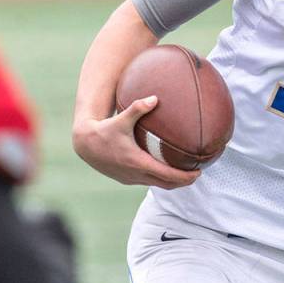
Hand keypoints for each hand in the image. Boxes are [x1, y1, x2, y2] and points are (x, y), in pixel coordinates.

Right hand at [72, 96, 199, 189]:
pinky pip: (148, 181)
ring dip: (172, 181)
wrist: (84, 145)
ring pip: (157, 184)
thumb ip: (138, 108)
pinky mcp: (126, 179)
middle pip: (167, 184)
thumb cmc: (104, 130)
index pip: (168, 175)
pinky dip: (160, 179)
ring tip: (186, 172)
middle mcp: (135, 175)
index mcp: (138, 163)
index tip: (199, 172)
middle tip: (198, 173)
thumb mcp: (121, 119)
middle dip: (184, 181)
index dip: (185, 176)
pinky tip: (166, 168)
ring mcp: (130, 179)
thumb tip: (155, 98)